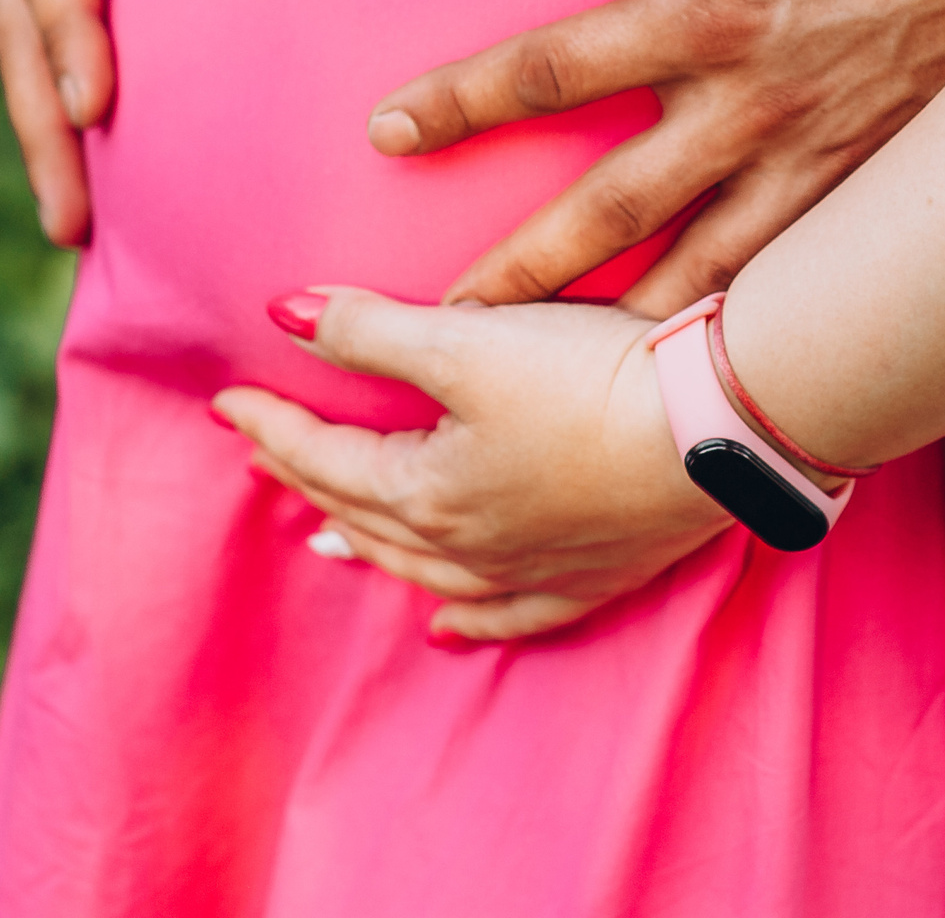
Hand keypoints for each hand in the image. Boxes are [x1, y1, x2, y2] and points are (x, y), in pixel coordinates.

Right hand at [0, 0, 239, 245]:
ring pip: (30, 53)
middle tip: (69, 221)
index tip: (96, 107)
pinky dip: (73, 110)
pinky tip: (105, 178)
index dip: (70, 32)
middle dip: (43, 128)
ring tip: (73, 231)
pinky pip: (62, 42)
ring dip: (48, 141)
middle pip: (21, 33)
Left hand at [212, 289, 729, 641]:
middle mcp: (469, 547)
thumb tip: (285, 316)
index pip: (325, 457)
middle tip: (266, 455)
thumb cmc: (591, 380)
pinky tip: (447, 629)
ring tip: (327, 537)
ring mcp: (532, 569)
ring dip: (369, 549)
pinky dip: (470, 622)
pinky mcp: (594, 575)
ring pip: (425, 571)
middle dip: (308, 481)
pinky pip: (512, 614)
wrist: (718, 431)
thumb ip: (370, 330)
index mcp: (427, 491)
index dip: (272, 426)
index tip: (227, 403)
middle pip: (364, 515)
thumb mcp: (466, 339)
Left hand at [365, 0, 944, 313]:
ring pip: (698, 268)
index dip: (463, 100)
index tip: (388, 131)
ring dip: (620, 327)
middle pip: (609, 205)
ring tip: (557, 383)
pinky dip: (739, 327)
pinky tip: (702, 369)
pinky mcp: (867, 190)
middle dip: (520, 265)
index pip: (555, 67)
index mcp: (707, 13)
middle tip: (445, 316)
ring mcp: (811, 162)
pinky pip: (789, 276)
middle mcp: (747, 107)